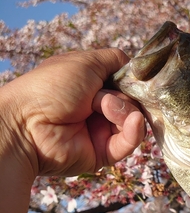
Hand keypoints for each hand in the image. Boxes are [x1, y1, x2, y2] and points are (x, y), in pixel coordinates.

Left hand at [0, 48, 144, 177]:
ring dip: (123, 110)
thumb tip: (139, 68)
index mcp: (92, 86)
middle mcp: (99, 107)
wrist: (27, 124)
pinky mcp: (105, 152)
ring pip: (134, 120)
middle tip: (101, 97)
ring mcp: (102, 130)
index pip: (127, 83)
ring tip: (102, 108)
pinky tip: (134, 121)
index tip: (138, 79)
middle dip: (124, 96)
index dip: (134, 81)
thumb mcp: (86, 62)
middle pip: (133, 101)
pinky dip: (135, 129)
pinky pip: (130, 142)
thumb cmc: (51, 87)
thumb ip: (115, 60)